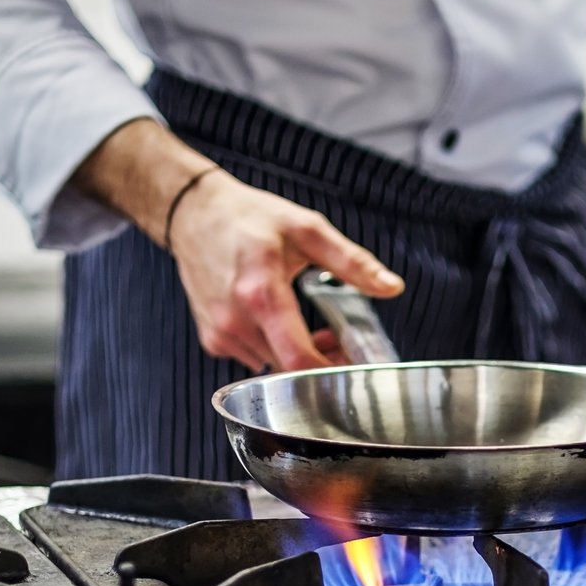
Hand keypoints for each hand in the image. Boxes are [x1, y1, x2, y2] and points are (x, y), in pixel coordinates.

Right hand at [168, 171, 401, 369]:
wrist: (194, 214)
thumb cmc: (249, 218)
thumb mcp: (307, 229)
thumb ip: (352, 262)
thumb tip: (392, 287)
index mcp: (261, 293)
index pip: (299, 359)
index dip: (331, 372)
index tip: (353, 365)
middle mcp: (235, 320)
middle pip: (289, 369)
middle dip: (320, 362)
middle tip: (339, 339)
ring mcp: (220, 332)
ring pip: (272, 368)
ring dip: (296, 358)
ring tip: (312, 330)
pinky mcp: (212, 339)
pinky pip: (252, 359)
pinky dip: (273, 352)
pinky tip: (280, 327)